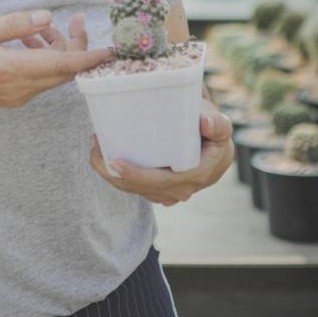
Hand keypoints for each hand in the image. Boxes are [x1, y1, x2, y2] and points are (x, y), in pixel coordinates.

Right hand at [0, 10, 113, 110]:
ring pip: (54, 73)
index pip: (64, 66)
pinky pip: (40, 77)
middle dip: (78, 46)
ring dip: (57, 50)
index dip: (91, 58)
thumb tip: (46, 17)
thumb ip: (14, 24)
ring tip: (39, 27)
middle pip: (65, 70)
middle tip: (76, 20)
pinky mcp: (14, 95)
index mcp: (14, 69)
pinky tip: (26, 40)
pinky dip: (43, 58)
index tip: (112, 50)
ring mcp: (19, 94)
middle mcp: (22, 87)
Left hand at [89, 102, 234, 204]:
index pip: (162, 181)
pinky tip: (103, 156)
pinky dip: (117, 176)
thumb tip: (205, 123)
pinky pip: (135, 188)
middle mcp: (182, 190)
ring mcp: (170, 194)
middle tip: (96, 149)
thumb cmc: (215, 132)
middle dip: (114, 173)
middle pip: (141, 188)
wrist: (216, 147)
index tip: (114, 160)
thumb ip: (217, 124)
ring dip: (111, 174)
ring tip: (96, 148)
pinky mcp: (159, 192)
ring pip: (135, 190)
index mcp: (197, 175)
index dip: (136, 175)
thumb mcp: (221, 126)